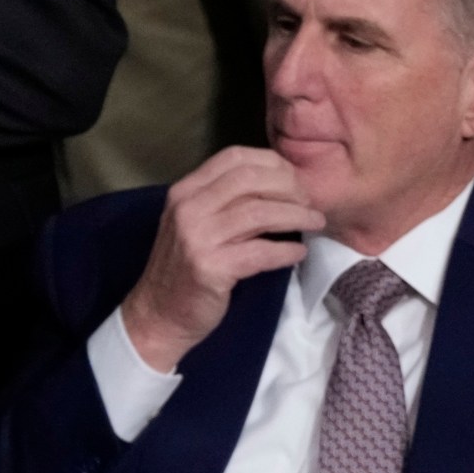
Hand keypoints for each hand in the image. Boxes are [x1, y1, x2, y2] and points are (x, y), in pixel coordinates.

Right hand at [119, 147, 322, 372]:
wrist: (158, 315)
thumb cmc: (184, 270)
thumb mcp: (195, 225)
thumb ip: (224, 203)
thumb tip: (278, 187)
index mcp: (185, 191)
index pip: (235, 157)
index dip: (273, 164)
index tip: (295, 181)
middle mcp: (188, 208)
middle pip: (250, 179)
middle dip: (290, 187)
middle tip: (310, 203)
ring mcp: (197, 237)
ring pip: (259, 212)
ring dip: (296, 216)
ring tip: (316, 223)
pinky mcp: (210, 268)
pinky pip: (260, 253)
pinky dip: (286, 251)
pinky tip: (298, 253)